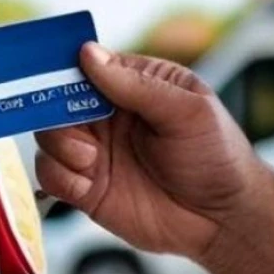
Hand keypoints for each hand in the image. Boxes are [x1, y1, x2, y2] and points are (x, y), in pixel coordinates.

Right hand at [35, 44, 268, 261]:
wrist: (224, 219)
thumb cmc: (217, 156)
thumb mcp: (187, 111)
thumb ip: (137, 85)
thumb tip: (89, 53)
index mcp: (135, 85)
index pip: (89, 64)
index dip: (67, 66)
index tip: (53, 73)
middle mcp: (109, 116)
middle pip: (59, 100)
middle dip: (54, 107)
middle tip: (72, 122)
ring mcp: (97, 153)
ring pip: (49, 136)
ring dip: (60, 144)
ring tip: (90, 158)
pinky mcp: (88, 189)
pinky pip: (52, 176)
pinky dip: (58, 175)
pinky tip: (86, 180)